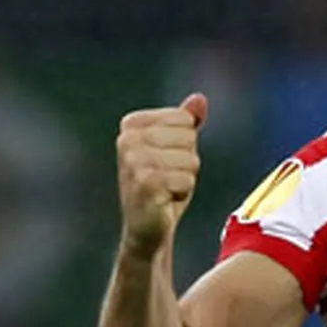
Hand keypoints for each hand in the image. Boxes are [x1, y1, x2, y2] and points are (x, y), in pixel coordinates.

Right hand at [116, 93, 207, 256]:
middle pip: (189, 137)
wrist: (147, 226)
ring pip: (190, 159)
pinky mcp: (144, 184)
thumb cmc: (164, 185)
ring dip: (186, 178)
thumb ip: (187, 122)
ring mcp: (133, 162)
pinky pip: (187, 179)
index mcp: (131, 124)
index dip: (185, 143)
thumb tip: (200, 99)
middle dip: (188, 161)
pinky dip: (183, 192)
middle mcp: (126, 140)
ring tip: (166, 188)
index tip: (168, 160)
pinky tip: (165, 199)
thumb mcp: (178, 148)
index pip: (184, 119)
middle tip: (168, 178)